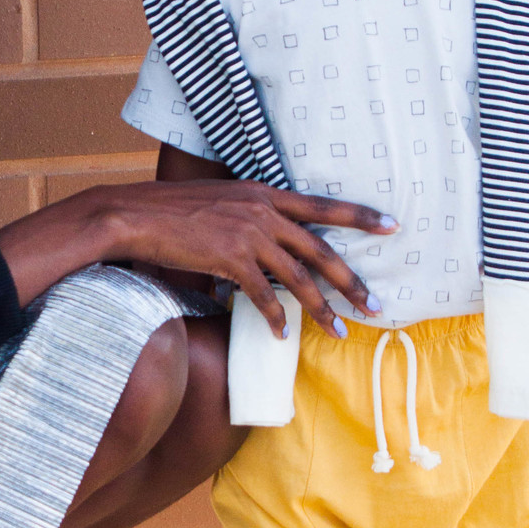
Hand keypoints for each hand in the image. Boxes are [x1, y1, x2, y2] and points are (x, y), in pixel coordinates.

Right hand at [0, 180, 394, 337]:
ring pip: (298, 279)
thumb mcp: (220, 201)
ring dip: (321, 309)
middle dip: (351, 281)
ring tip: (339, 331)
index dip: (360, 215)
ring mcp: (248, 235)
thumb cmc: (172, 209)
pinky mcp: (229, 259)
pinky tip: (282, 334)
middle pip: (320, 250)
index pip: (322, 204)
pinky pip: (262, 295)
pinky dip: (274, 317)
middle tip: (376, 304)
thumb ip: (249, 217)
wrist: (136, 214)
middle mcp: (263, 212)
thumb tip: (266, 246)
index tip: (393, 225)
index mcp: (264, 193)